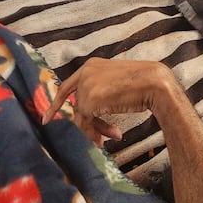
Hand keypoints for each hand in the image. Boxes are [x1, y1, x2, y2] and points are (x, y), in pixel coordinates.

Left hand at [42, 58, 172, 145]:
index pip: (67, 86)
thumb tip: (88, 111)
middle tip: (102, 137)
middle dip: (90, 123)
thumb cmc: (143, 82)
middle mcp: (85, 72)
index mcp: (91, 65)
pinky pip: (85, 122)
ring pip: (81, 116)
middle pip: (78, 105)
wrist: (154, 82)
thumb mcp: (116, 81)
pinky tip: (111, 135)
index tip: (47, 118)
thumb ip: (100, 88)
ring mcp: (86, 85)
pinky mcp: (89, 100)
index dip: (57, 104)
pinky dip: (95, 132)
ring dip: (96, 129)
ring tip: (111, 137)